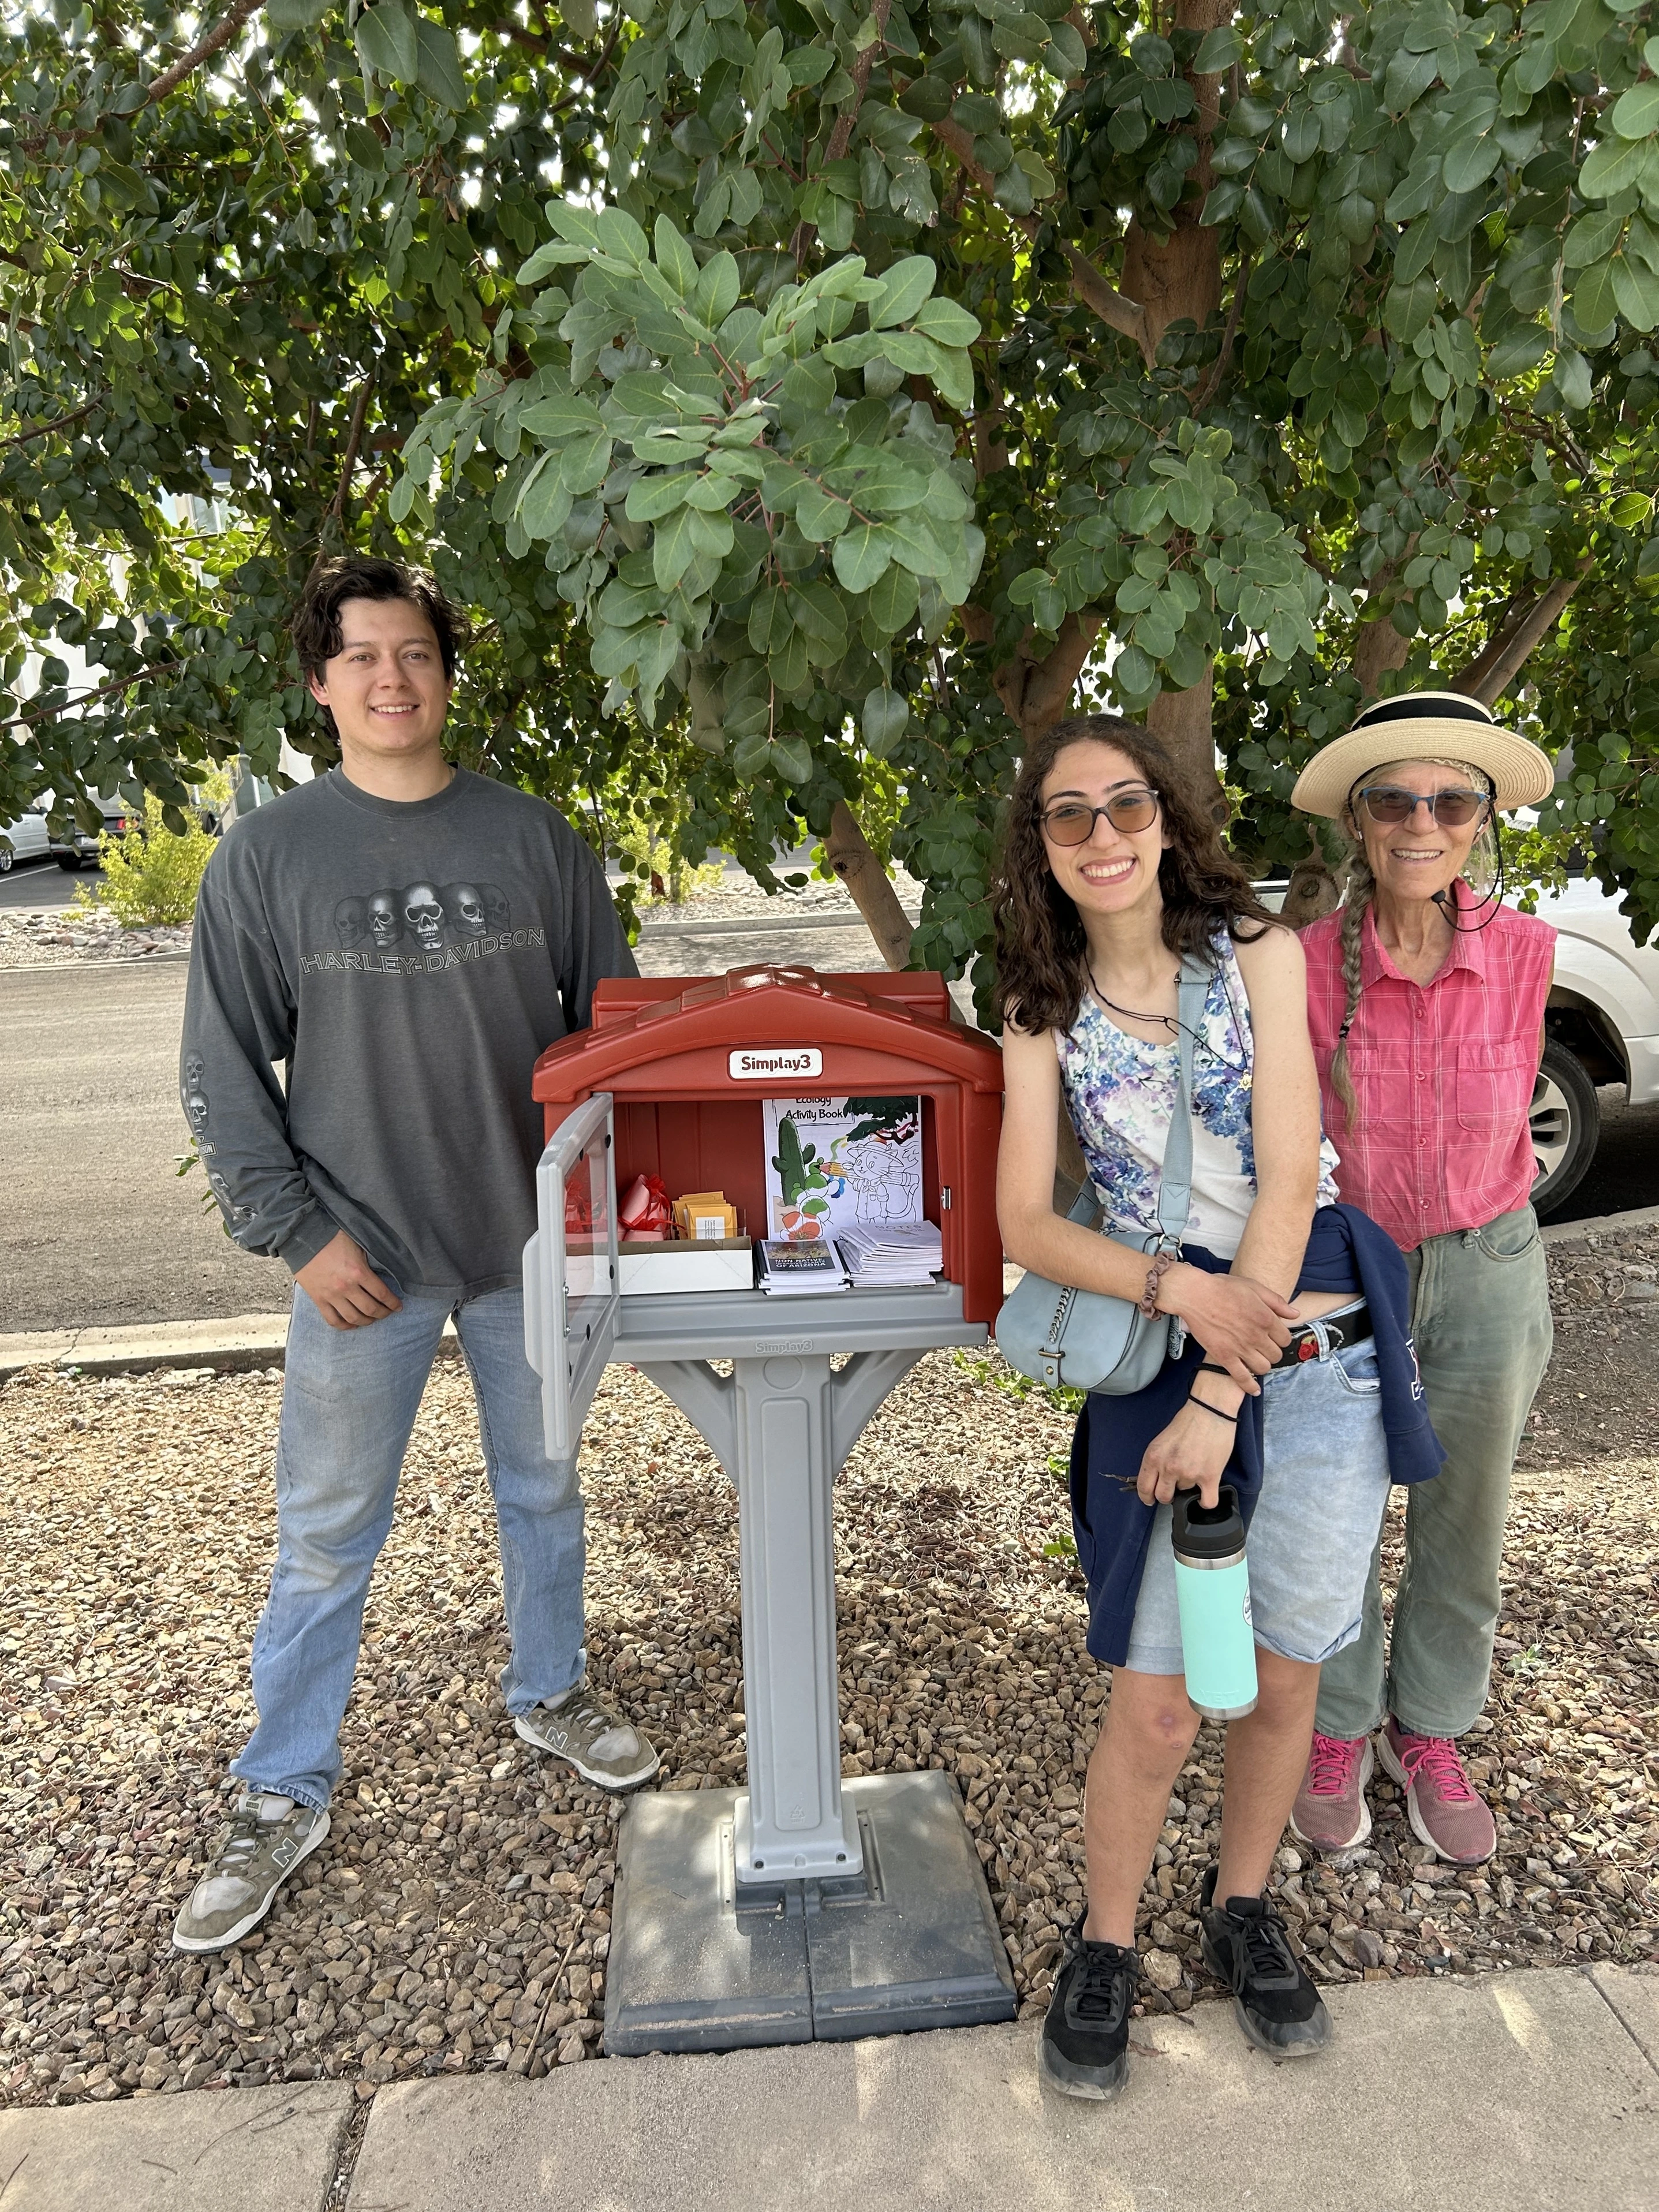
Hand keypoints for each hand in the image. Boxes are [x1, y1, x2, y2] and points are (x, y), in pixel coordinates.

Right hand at [295, 1231, 400, 1329]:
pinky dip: (344, 1326)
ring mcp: (331, 1295)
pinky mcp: (318, 1299)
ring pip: (353, 1318)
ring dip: (366, 1321)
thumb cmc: (333, 1238)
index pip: (382, 1294)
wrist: (304, 1238)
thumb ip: (368, 1262)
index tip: (398, 1306)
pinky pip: (332, 1319)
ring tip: (372, 1319)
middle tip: (388, 1313)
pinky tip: (352, 1324)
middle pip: (370, 1309)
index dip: (393, 1303)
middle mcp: (346, 1287)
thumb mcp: (357, 1245)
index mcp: (358, 1272)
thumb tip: (380, 1274)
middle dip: (383, 1313)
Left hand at [1137, 1399, 1235, 1507]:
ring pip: (1185, 1494)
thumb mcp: (1161, 1440)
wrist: (1210, 1411)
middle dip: (1167, 1495)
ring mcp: (1189, 1474)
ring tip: (1195, 1470)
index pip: (1144, 1487)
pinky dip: (1205, 1502)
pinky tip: (1204, 1495)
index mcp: (1154, 1457)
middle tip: (1173, 1488)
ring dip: (1189, 1487)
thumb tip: (1157, 1478)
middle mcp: (1169, 1467)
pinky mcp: (1209, 1477)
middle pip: (1163, 1496)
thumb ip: (1157, 1461)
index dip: (1146, 1497)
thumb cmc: (1188, 1421)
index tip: (1150, 1499)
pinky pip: (1207, 1501)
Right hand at [1158, 1265, 1295, 1390]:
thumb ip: (1277, 1302)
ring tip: (1255, 1359)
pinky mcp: (1225, 1357)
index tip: (1273, 1336)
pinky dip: (1250, 1386)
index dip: (1280, 1338)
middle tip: (1262, 1347)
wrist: (1195, 1294)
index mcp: (1266, 1318)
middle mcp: (1257, 1336)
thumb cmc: (1222, 1288)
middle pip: (1276, 1355)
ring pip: (1263, 1367)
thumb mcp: (1254, 1287)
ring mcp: (1241, 1348)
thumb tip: (1295, 1314)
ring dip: (1262, 1365)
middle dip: (1271, 1351)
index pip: (1286, 1339)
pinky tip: (1254, 1389)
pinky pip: (1242, 1378)